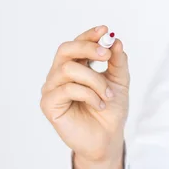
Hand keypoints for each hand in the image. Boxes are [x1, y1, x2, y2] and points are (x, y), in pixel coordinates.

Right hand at [40, 25, 129, 163]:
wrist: (108, 138)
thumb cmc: (111, 110)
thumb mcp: (120, 82)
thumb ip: (118, 62)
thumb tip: (116, 41)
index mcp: (76, 67)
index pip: (77, 44)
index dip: (89, 35)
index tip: (105, 30)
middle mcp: (60, 75)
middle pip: (65, 49)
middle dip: (87, 48)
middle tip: (106, 55)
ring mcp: (52, 88)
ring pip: (69, 69)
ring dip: (94, 80)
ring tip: (108, 95)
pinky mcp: (49, 104)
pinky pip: (68, 89)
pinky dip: (89, 95)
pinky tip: (99, 104)